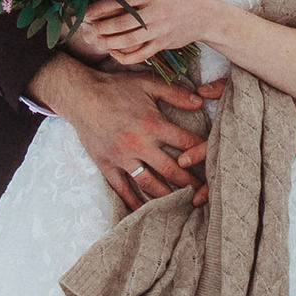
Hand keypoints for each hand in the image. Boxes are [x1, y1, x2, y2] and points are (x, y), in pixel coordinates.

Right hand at [31, 52, 209, 214]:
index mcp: (152, 124)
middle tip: (205, 193)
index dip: (202, 153)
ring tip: (183, 204)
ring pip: (150, 184)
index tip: (215, 162)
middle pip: (171, 170)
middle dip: (190, 183)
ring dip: (168, 196)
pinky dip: (135, 203)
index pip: (185, 143)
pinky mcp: (107, 166)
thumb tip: (201, 102)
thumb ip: (175, 93)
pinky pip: (123, 190)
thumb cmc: (116, 88)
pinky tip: (148, 213)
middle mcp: (139, 144)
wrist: (80, 96)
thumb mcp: (147, 83)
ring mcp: (122, 158)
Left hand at [71, 0, 207, 67]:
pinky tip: (114, 54)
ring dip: (108, 43)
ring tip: (97, 41)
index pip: (120, 1)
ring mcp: (159, 30)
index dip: (100, 8)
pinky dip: (125, 57)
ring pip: (128, 41)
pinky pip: (140, 55)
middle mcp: (155, 12)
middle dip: (100, 28)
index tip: (86, 13)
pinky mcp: (163, 45)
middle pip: (121, 23)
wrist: (204, 16)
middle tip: (88, 29)